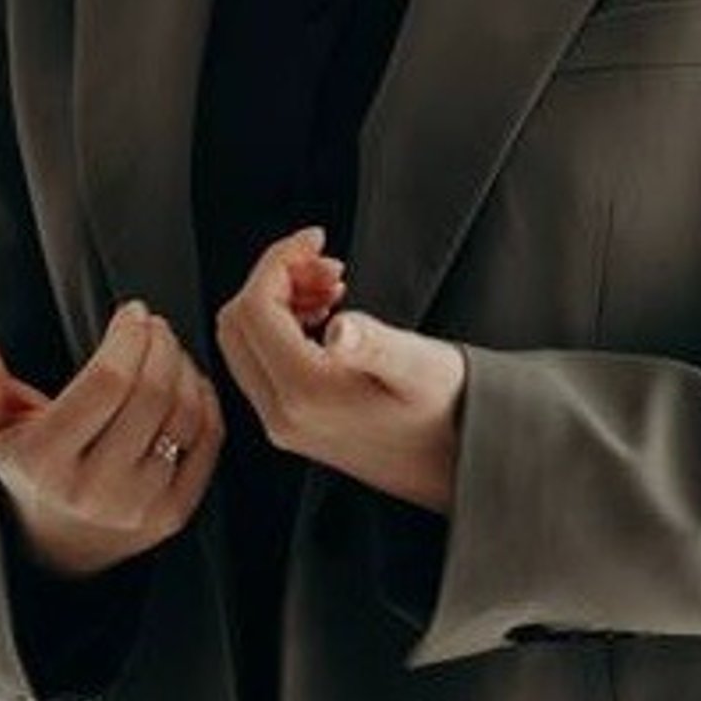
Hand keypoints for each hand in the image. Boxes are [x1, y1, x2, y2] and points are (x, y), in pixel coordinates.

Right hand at [0, 301, 224, 577]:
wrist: (58, 538)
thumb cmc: (25, 458)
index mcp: (44, 463)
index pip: (107, 384)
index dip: (128, 338)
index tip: (133, 311)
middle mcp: (93, 492)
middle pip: (150, 394)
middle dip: (160, 344)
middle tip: (154, 323)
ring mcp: (138, 508)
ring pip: (183, 415)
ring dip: (184, 367)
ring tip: (168, 347)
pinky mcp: (174, 515)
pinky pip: (207, 441)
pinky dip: (204, 400)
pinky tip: (187, 381)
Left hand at [216, 225, 467, 514]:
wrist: (462, 461)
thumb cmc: (450, 413)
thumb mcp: (421, 368)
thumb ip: (375, 345)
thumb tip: (339, 329)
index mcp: (305, 394)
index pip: (256, 308)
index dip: (280, 261)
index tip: (317, 239)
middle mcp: (283, 414)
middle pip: (238, 323)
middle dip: (276, 279)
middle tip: (327, 264)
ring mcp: (284, 423)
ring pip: (246, 341)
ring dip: (279, 300)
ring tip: (334, 286)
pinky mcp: (294, 424)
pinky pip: (263, 362)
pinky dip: (284, 327)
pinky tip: (329, 316)